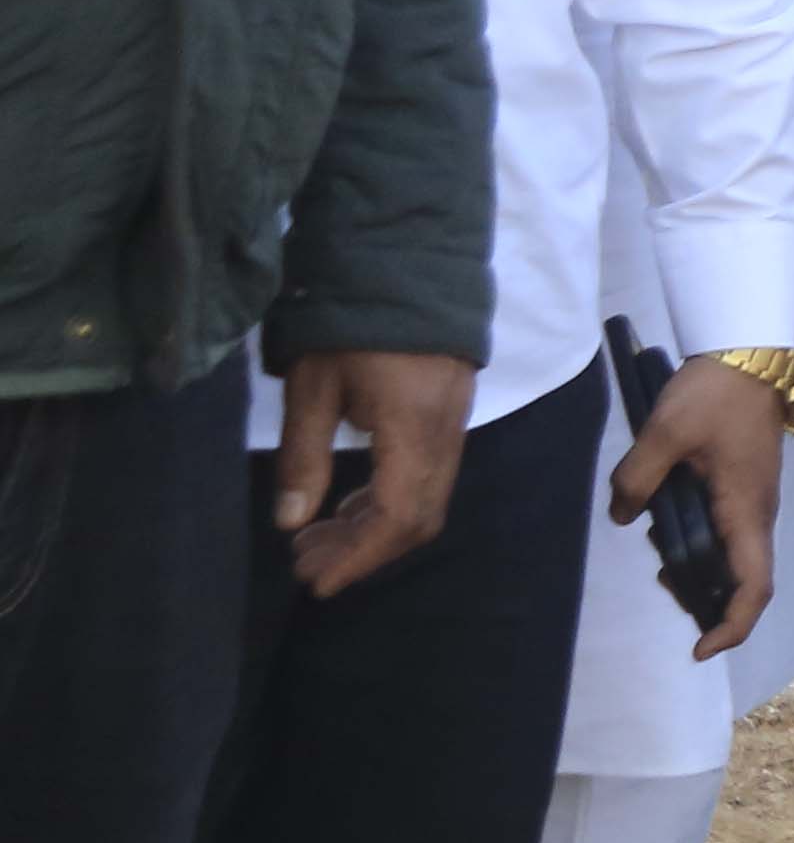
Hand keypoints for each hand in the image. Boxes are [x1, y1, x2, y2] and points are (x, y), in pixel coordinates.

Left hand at [276, 346, 477, 596]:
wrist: (407, 260)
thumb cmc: (351, 322)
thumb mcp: (312, 387)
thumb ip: (303, 456)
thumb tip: (290, 523)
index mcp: (413, 428)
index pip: (396, 515)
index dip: (359, 557)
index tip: (317, 582)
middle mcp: (445, 433)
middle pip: (419, 517)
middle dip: (364, 549)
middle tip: (306, 562)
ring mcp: (455, 422)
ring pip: (426, 498)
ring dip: (374, 527)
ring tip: (317, 536)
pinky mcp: (450, 412)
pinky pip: (428, 475)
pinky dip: (388, 500)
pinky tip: (348, 500)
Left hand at [609, 356, 789, 656]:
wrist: (753, 348)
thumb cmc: (716, 393)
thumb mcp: (665, 433)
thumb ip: (636, 479)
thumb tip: (623, 517)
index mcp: (746, 510)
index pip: (754, 587)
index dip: (731, 627)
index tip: (698, 649)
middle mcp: (758, 513)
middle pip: (743, 581)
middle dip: (704, 603)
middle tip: (660, 588)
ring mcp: (755, 500)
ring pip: (735, 558)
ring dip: (699, 573)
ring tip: (657, 560)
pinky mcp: (746, 485)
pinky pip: (728, 534)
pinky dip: (700, 547)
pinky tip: (666, 528)